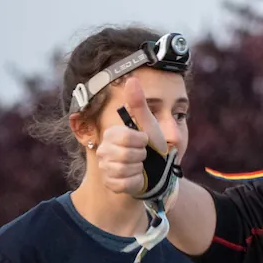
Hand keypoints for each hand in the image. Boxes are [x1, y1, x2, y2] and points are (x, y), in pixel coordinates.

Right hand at [93, 79, 168, 197]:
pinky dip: (135, 181)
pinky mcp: (110, 183)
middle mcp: (104, 150)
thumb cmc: (154, 147)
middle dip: (142, 156)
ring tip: (140, 166)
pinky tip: (136, 177)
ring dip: (139, 169)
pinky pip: (124, 183)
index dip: (141, 141)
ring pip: (124, 169)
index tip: (144, 142)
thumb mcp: (149, 125)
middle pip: (126, 155)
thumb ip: (139, 104)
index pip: (127, 137)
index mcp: (111, 134)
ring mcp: (105, 168)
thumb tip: (131, 79)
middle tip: (143, 156)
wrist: (158, 171)